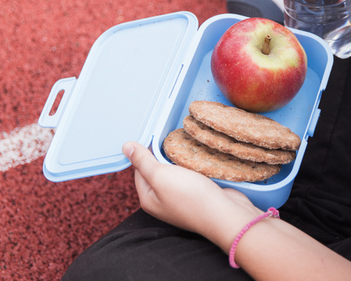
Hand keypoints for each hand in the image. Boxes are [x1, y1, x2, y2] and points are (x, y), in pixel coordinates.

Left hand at [123, 142, 261, 243]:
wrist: (225, 214)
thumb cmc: (190, 197)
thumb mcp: (161, 175)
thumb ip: (143, 161)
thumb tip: (125, 147)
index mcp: (148, 199)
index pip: (139, 170)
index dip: (146, 152)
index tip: (157, 136)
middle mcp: (162, 201)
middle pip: (158, 171)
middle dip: (166, 155)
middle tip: (175, 140)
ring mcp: (181, 200)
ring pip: (177, 173)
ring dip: (182, 160)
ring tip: (188, 147)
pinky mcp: (199, 196)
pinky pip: (192, 177)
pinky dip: (195, 167)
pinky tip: (200, 158)